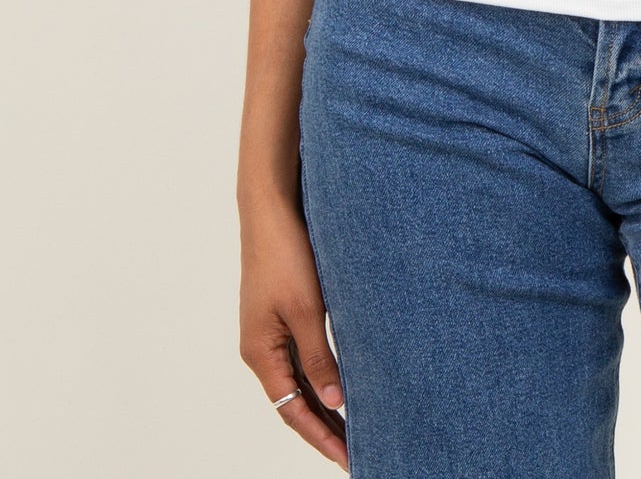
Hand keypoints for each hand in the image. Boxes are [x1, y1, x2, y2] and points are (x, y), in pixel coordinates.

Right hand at [240, 193, 349, 468]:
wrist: (271, 208)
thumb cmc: (285, 254)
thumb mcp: (307, 309)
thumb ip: (319, 358)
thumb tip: (334, 402)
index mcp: (261, 353)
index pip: (292, 411)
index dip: (320, 437)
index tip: (347, 459)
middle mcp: (261, 348)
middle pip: (294, 401)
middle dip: (324, 427)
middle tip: (357, 451)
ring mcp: (270, 331)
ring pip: (299, 380)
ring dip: (324, 402)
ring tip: (354, 426)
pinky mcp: (282, 313)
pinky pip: (301, 357)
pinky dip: (321, 375)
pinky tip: (340, 382)